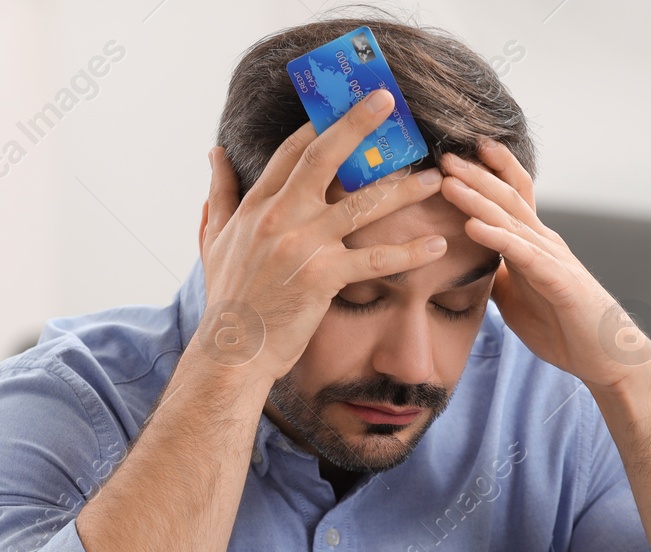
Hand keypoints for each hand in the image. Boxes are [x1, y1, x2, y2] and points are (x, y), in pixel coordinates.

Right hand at [196, 88, 448, 377]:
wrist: (233, 350)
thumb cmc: (229, 299)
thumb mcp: (214, 239)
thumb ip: (219, 193)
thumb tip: (213, 153)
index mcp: (258, 205)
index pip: (292, 151)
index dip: (321, 122)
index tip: (347, 103)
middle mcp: (280, 216)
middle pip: (325, 157)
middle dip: (358, 125)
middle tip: (389, 102)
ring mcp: (303, 245)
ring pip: (363, 205)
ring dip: (404, 189)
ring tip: (435, 178)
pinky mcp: (324, 277)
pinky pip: (377, 260)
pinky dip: (410, 252)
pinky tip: (437, 245)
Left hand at [438, 141, 650, 389]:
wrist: (604, 356)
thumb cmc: (563, 327)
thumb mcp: (516, 297)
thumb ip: (497, 275)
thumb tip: (471, 265)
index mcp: (535, 244)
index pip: (513, 196)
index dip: (490, 172)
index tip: (459, 154)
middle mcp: (545, 242)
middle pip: (508, 198)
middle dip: (475, 175)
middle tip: (444, 156)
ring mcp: (552, 258)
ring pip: (511, 220)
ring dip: (477, 199)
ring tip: (449, 181)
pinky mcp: (558, 280)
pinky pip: (522, 254)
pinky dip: (496, 237)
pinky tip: (472, 226)